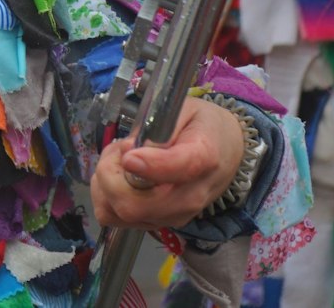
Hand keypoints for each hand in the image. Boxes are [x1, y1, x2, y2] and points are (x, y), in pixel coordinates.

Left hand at [90, 97, 245, 229]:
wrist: (227, 151)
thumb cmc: (200, 126)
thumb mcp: (183, 108)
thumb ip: (156, 125)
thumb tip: (130, 152)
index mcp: (204, 157)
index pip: (177, 169)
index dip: (147, 165)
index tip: (128, 154)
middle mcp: (191, 196)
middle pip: (134, 206)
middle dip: (110, 175)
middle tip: (119, 150)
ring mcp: (176, 215)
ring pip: (120, 214)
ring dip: (106, 186)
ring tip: (119, 162)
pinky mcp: (161, 223)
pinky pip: (118, 218)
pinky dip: (108, 197)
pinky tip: (121, 177)